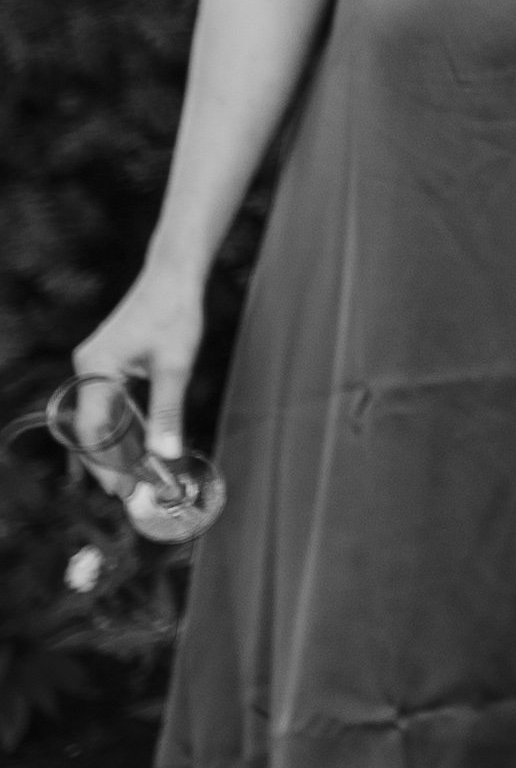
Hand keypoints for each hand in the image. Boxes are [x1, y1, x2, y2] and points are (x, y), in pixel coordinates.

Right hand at [67, 272, 205, 476]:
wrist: (174, 276)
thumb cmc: (176, 314)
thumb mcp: (175, 366)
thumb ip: (168, 412)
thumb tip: (166, 454)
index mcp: (95, 368)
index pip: (92, 429)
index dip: (105, 463)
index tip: (123, 489)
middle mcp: (87, 368)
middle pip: (91, 427)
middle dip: (108, 460)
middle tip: (128, 491)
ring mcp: (95, 365)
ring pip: (100, 417)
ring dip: (117, 445)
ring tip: (135, 476)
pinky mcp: (108, 363)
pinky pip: (110, 403)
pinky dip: (123, 426)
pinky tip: (139, 446)